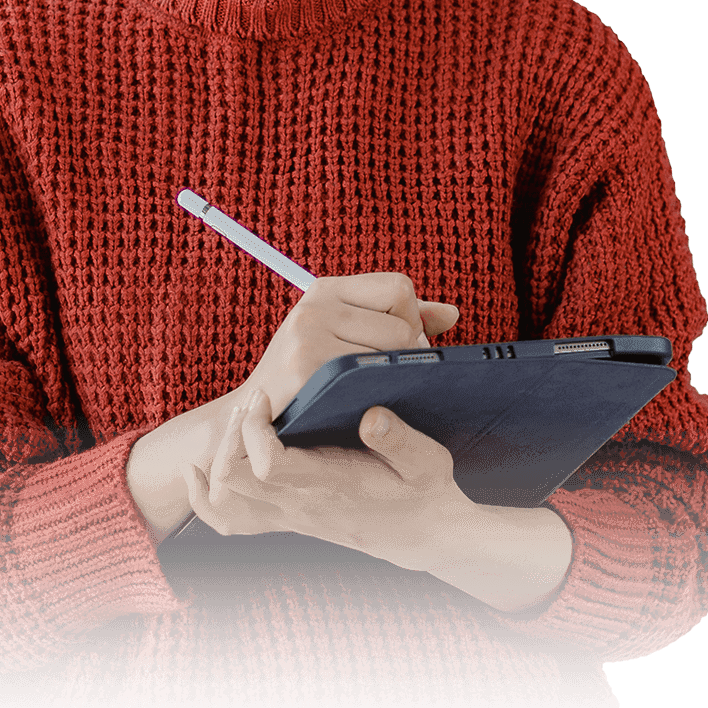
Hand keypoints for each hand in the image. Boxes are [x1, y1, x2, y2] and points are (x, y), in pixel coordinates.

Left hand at [183, 387, 472, 570]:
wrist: (425, 535)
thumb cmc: (424, 489)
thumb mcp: (427, 460)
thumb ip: (400, 439)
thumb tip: (372, 417)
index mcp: (329, 486)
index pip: (267, 465)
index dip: (254, 429)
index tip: (266, 396)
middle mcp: (300, 506)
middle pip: (232, 480)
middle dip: (231, 435)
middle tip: (254, 402)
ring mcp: (288, 517)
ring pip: (223, 501)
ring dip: (216, 459)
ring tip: (239, 422)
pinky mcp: (284, 520)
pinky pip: (228, 521)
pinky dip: (203, 498)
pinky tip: (199, 470)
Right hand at [240, 273, 459, 419]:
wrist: (255, 420)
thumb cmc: (311, 378)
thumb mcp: (346, 335)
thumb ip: (400, 320)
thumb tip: (452, 314)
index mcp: (326, 289)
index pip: (399, 288)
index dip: (410, 318)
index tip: (394, 346)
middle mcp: (315, 306)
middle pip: (403, 323)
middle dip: (407, 354)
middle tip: (385, 379)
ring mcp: (309, 337)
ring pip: (394, 351)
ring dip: (395, 377)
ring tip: (373, 391)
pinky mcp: (308, 369)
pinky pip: (373, 377)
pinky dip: (379, 394)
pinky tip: (364, 404)